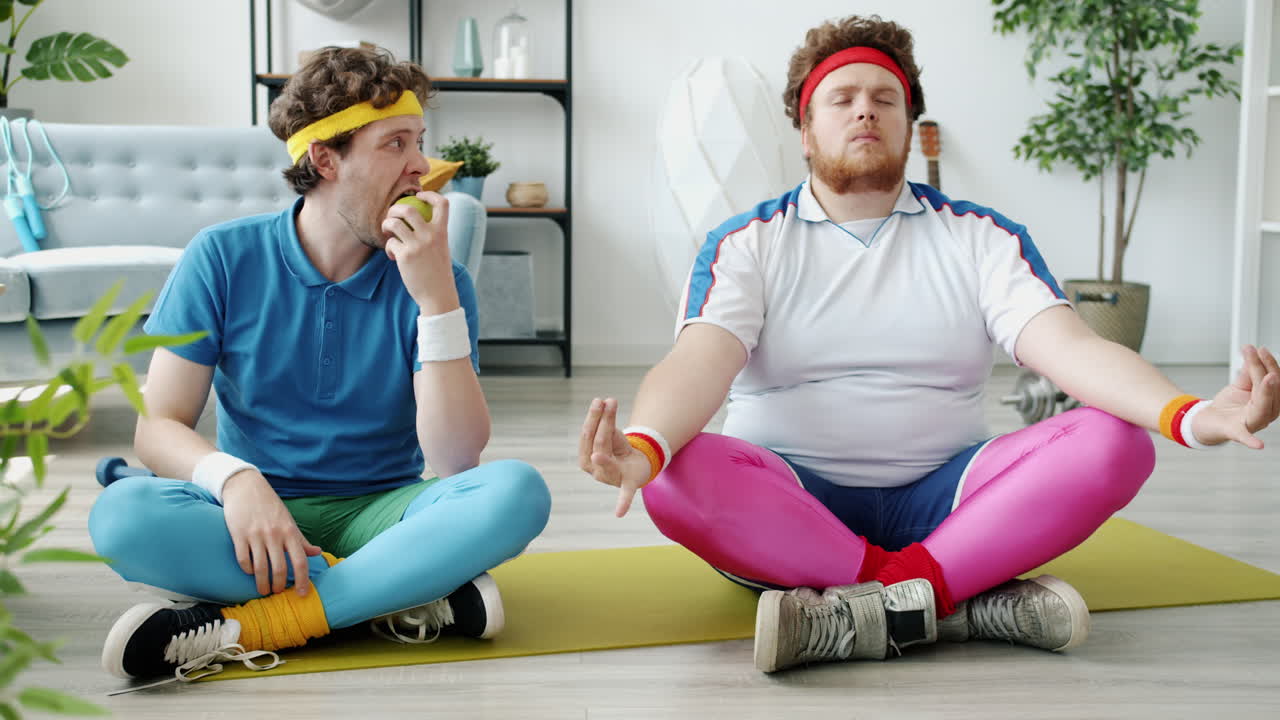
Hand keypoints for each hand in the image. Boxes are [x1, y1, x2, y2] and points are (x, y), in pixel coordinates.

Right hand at [222, 470, 322, 596]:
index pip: (301, 561)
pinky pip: (244, 559)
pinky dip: (247, 570)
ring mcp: (256, 534)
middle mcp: (275, 534)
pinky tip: (250, 573)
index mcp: (290, 532)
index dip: (303, 580)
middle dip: (279, 586)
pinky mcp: (239, 534)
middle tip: (277, 592)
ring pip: (261, 568)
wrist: (246, 486)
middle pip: (280, 569)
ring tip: (263, 590)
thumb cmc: (269, 506)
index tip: (303, 594)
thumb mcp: (289, 521)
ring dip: (262, 584)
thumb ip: (301, 539)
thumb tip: (317, 552)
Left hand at [381, 191, 458, 314]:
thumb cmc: (438, 272)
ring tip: (388, 232)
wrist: (438, 295)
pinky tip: (393, 256)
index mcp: (442, 232)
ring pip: (394, 223)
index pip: (442, 203)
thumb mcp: (441, 249)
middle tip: (392, 216)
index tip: (420, 195)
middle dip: (395, 209)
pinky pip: (390, 243)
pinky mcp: (404, 256)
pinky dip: (389, 248)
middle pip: (408, 209)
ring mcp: (416, 245)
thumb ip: (433, 234)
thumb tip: (418, 220)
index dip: (430, 194)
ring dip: (386, 224)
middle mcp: (430, 235)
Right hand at [578, 398, 653, 517]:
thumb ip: (608, 425)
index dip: (593, 417)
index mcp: (586, 459)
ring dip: (609, 430)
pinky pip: (624, 495)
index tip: (600, 401)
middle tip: (608, 401)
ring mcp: (610, 478)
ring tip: (608, 418)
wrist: (636, 467)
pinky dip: (622, 503)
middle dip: (602, 421)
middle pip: (597, 442)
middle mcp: (594, 470)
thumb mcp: (612, 436)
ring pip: (607, 454)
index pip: (588, 436)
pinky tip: (619, 513)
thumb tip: (606, 405)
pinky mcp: (628, 484)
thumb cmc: (618, 450)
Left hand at [1192, 345, 1279, 448]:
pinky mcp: (1234, 432)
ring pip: (1262, 407)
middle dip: (1265, 370)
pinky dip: (1250, 441)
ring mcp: (1252, 424)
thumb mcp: (1239, 386)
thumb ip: (1248, 373)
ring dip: (1266, 390)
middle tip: (1258, 352)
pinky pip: (1244, 437)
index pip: (1272, 381)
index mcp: (1268, 401)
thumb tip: (1252, 353)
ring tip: (1267, 376)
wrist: (1207, 422)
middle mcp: (1266, 414)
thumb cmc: (1228, 405)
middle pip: (1270, 391)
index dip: (1268, 364)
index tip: (1260, 349)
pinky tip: (1258, 445)